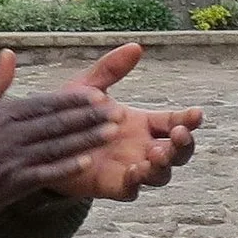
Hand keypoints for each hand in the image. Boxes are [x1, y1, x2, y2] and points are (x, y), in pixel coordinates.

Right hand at [0, 54, 114, 207]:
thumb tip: (9, 54)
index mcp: (0, 114)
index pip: (43, 104)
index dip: (72, 100)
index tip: (97, 95)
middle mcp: (9, 134)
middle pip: (56, 124)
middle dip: (87, 118)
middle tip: (116, 112)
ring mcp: (11, 159)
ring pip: (55, 146)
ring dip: (84, 140)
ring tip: (110, 133)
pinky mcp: (10, 183)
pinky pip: (43, 174)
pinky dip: (64, 168)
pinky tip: (86, 162)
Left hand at [41, 44, 202, 201]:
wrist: (41, 143)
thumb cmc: (69, 114)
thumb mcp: (88, 87)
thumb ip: (110, 69)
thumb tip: (136, 46)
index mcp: (143, 124)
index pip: (175, 122)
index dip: (188, 120)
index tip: (195, 113)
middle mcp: (142, 148)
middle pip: (178, 152)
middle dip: (184, 145)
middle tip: (178, 135)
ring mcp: (131, 169)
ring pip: (161, 175)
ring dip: (164, 165)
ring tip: (157, 153)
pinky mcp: (113, 185)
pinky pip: (133, 190)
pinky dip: (137, 182)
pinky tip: (135, 170)